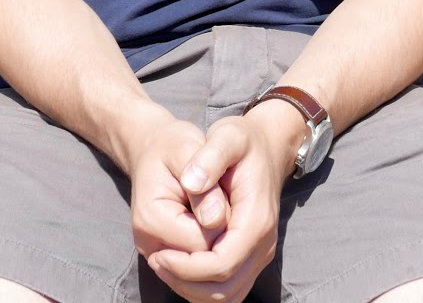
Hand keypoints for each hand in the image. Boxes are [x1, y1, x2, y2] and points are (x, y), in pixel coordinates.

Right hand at [122, 106, 230, 265]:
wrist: (153, 149)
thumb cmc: (174, 145)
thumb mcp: (188, 148)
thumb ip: (204, 181)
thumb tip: (215, 219)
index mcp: (151, 219)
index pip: (204, 241)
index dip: (225, 219)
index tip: (223, 189)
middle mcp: (149, 246)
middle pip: (205, 260)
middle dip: (223, 233)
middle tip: (220, 198)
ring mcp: (155, 257)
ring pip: (204, 272)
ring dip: (218, 244)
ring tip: (213, 209)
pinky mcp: (165, 262)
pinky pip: (198, 274)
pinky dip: (212, 253)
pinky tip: (211, 223)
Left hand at [148, 108, 300, 302]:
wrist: (267, 146)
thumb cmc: (243, 140)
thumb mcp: (227, 135)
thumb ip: (209, 157)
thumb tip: (191, 183)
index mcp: (256, 220)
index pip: (221, 264)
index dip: (187, 267)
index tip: (158, 253)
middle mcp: (263, 245)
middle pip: (224, 288)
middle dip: (185, 281)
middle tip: (155, 260)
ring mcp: (260, 254)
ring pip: (226, 296)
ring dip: (192, 288)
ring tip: (164, 264)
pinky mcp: (252, 258)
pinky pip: (229, 290)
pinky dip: (202, 287)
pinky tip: (180, 265)